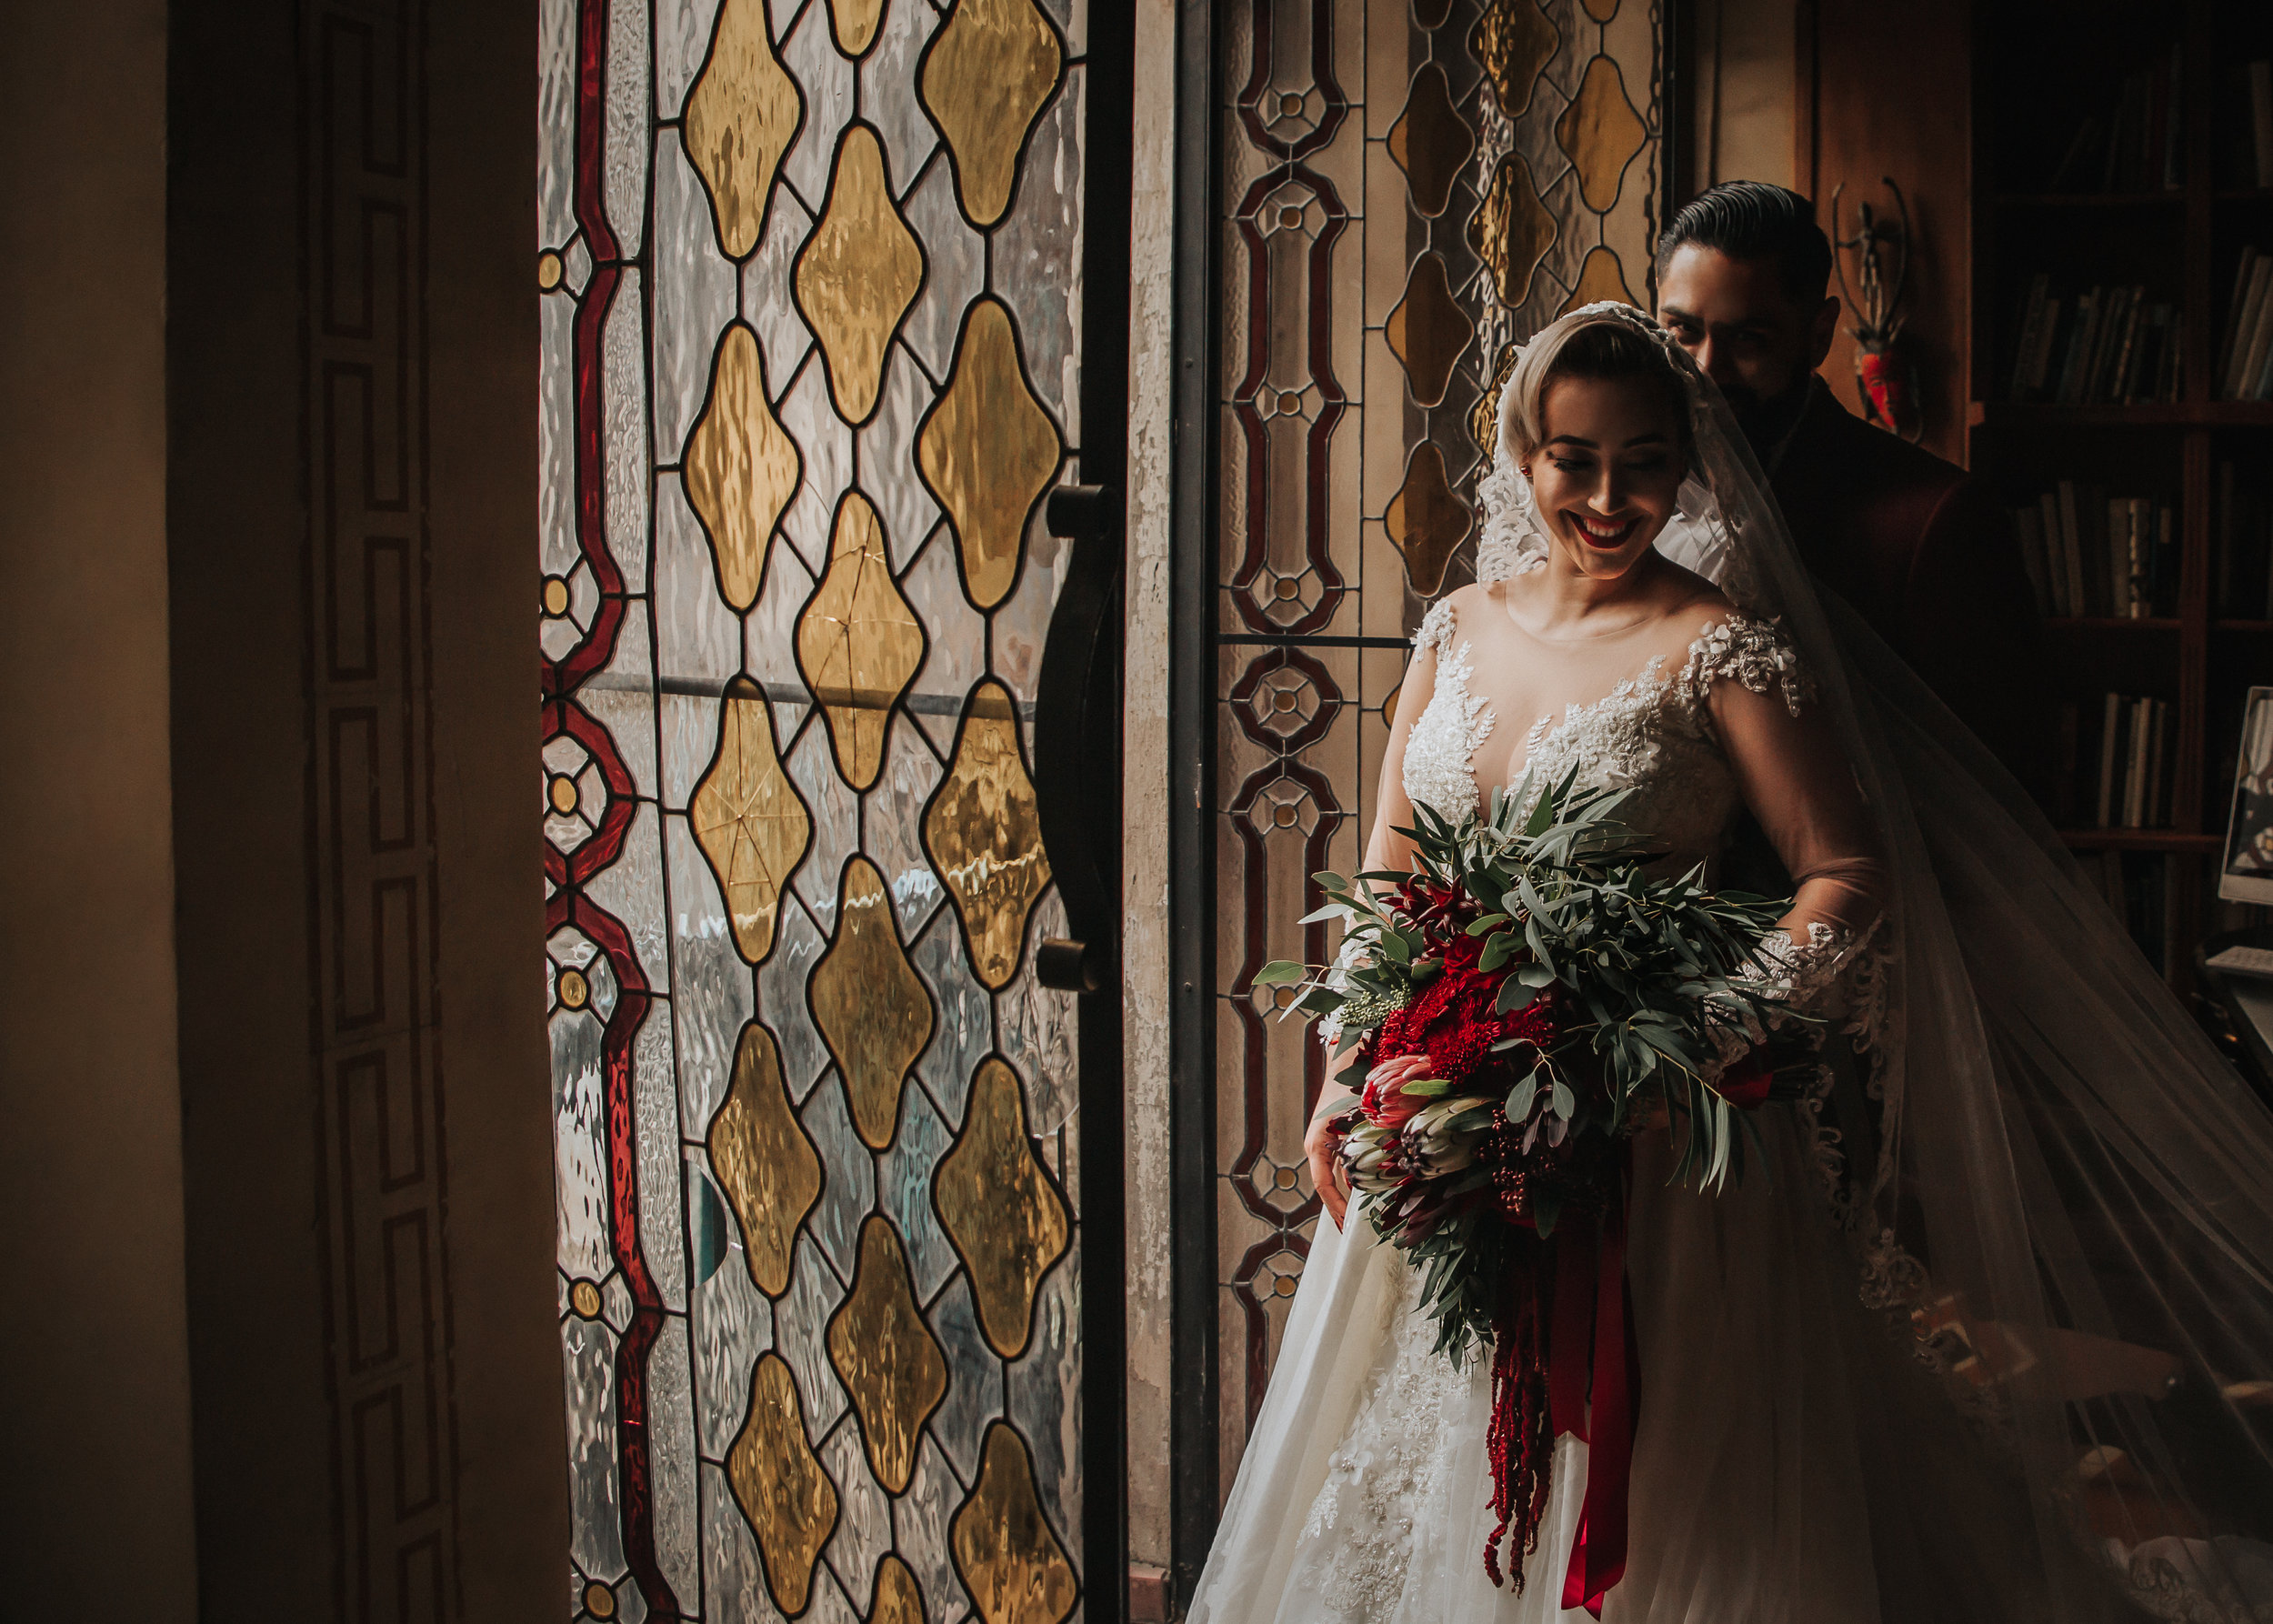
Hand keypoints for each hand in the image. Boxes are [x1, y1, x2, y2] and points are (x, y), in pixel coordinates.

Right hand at [1305, 1089, 1356, 1229]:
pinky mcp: (1331, 1138)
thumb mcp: (1358, 1121)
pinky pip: (1338, 1165)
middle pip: (1324, 1185)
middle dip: (1336, 1208)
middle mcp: (1316, 1145)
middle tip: (1347, 1231)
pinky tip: (1362, 1191)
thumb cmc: (1349, 1087)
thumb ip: (1361, 1150)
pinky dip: (1348, 1180)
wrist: (1345, 1062)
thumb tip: (1366, 1179)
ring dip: (1342, 1196)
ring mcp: (1322, 1142)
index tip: (1345, 1224)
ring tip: (1353, 1219)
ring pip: (1331, 1176)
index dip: (1334, 1206)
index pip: (1322, 1184)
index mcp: (1317, 1143)